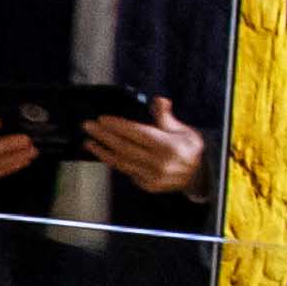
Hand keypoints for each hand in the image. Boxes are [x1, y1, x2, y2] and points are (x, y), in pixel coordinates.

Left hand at [92, 110, 208, 198]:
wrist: (198, 176)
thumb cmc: (189, 149)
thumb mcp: (184, 130)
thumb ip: (167, 117)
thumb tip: (159, 100)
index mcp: (168, 146)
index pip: (137, 133)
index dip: (118, 125)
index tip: (103, 119)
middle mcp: (159, 162)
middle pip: (124, 147)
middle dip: (103, 136)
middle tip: (88, 126)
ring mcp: (152, 176)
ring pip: (121, 162)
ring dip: (102, 151)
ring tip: (89, 141)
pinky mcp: (148, 185)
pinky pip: (126, 172)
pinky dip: (113, 162)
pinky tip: (103, 153)